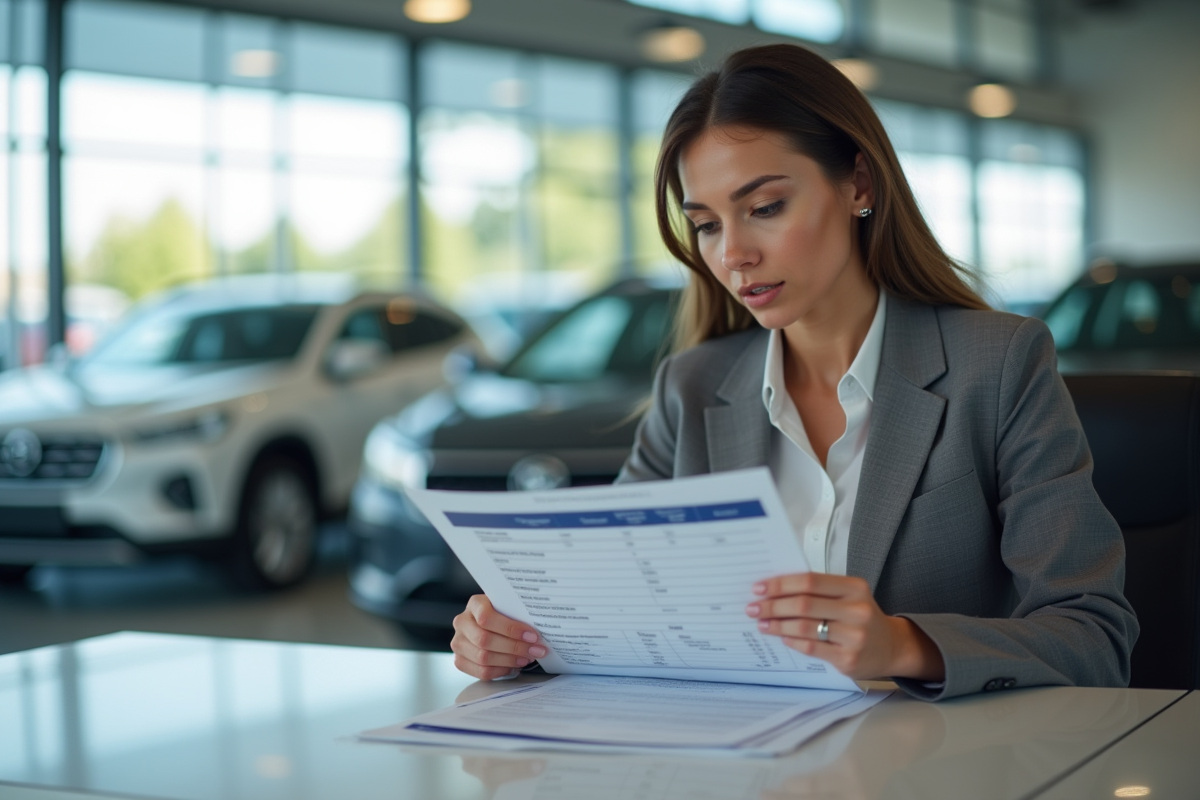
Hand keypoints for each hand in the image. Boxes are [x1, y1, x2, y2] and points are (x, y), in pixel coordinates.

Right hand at [452, 594, 547, 680]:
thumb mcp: (508, 606)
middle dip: (514, 647)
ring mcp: (458, 642)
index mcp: (475, 604)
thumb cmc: (502, 614)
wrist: (486, 623)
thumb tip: (541, 629)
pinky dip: (500, 671)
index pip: (487, 617)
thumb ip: (518, 614)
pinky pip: (481, 671)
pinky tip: (513, 666)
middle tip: (535, 651)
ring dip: (509, 661)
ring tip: (526, 658)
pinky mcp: (459, 660)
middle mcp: (462, 622)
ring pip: (483, 658)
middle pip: (485, 640)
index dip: (511, 629)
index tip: (532, 636)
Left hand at [746, 573, 943, 680]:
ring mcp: (854, 636)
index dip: (781, 584)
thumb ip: (818, 591)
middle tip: (753, 607)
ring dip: (777, 624)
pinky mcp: (849, 659)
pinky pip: (811, 648)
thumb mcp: (848, 596)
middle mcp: (857, 610)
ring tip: (762, 623)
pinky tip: (781, 636)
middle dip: (773, 605)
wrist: (891, 647)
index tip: (759, 588)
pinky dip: (792, 641)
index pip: (810, 581)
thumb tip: (774, 590)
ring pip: (805, 627)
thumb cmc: (860, 617)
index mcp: (854, 587)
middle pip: (804, 604)